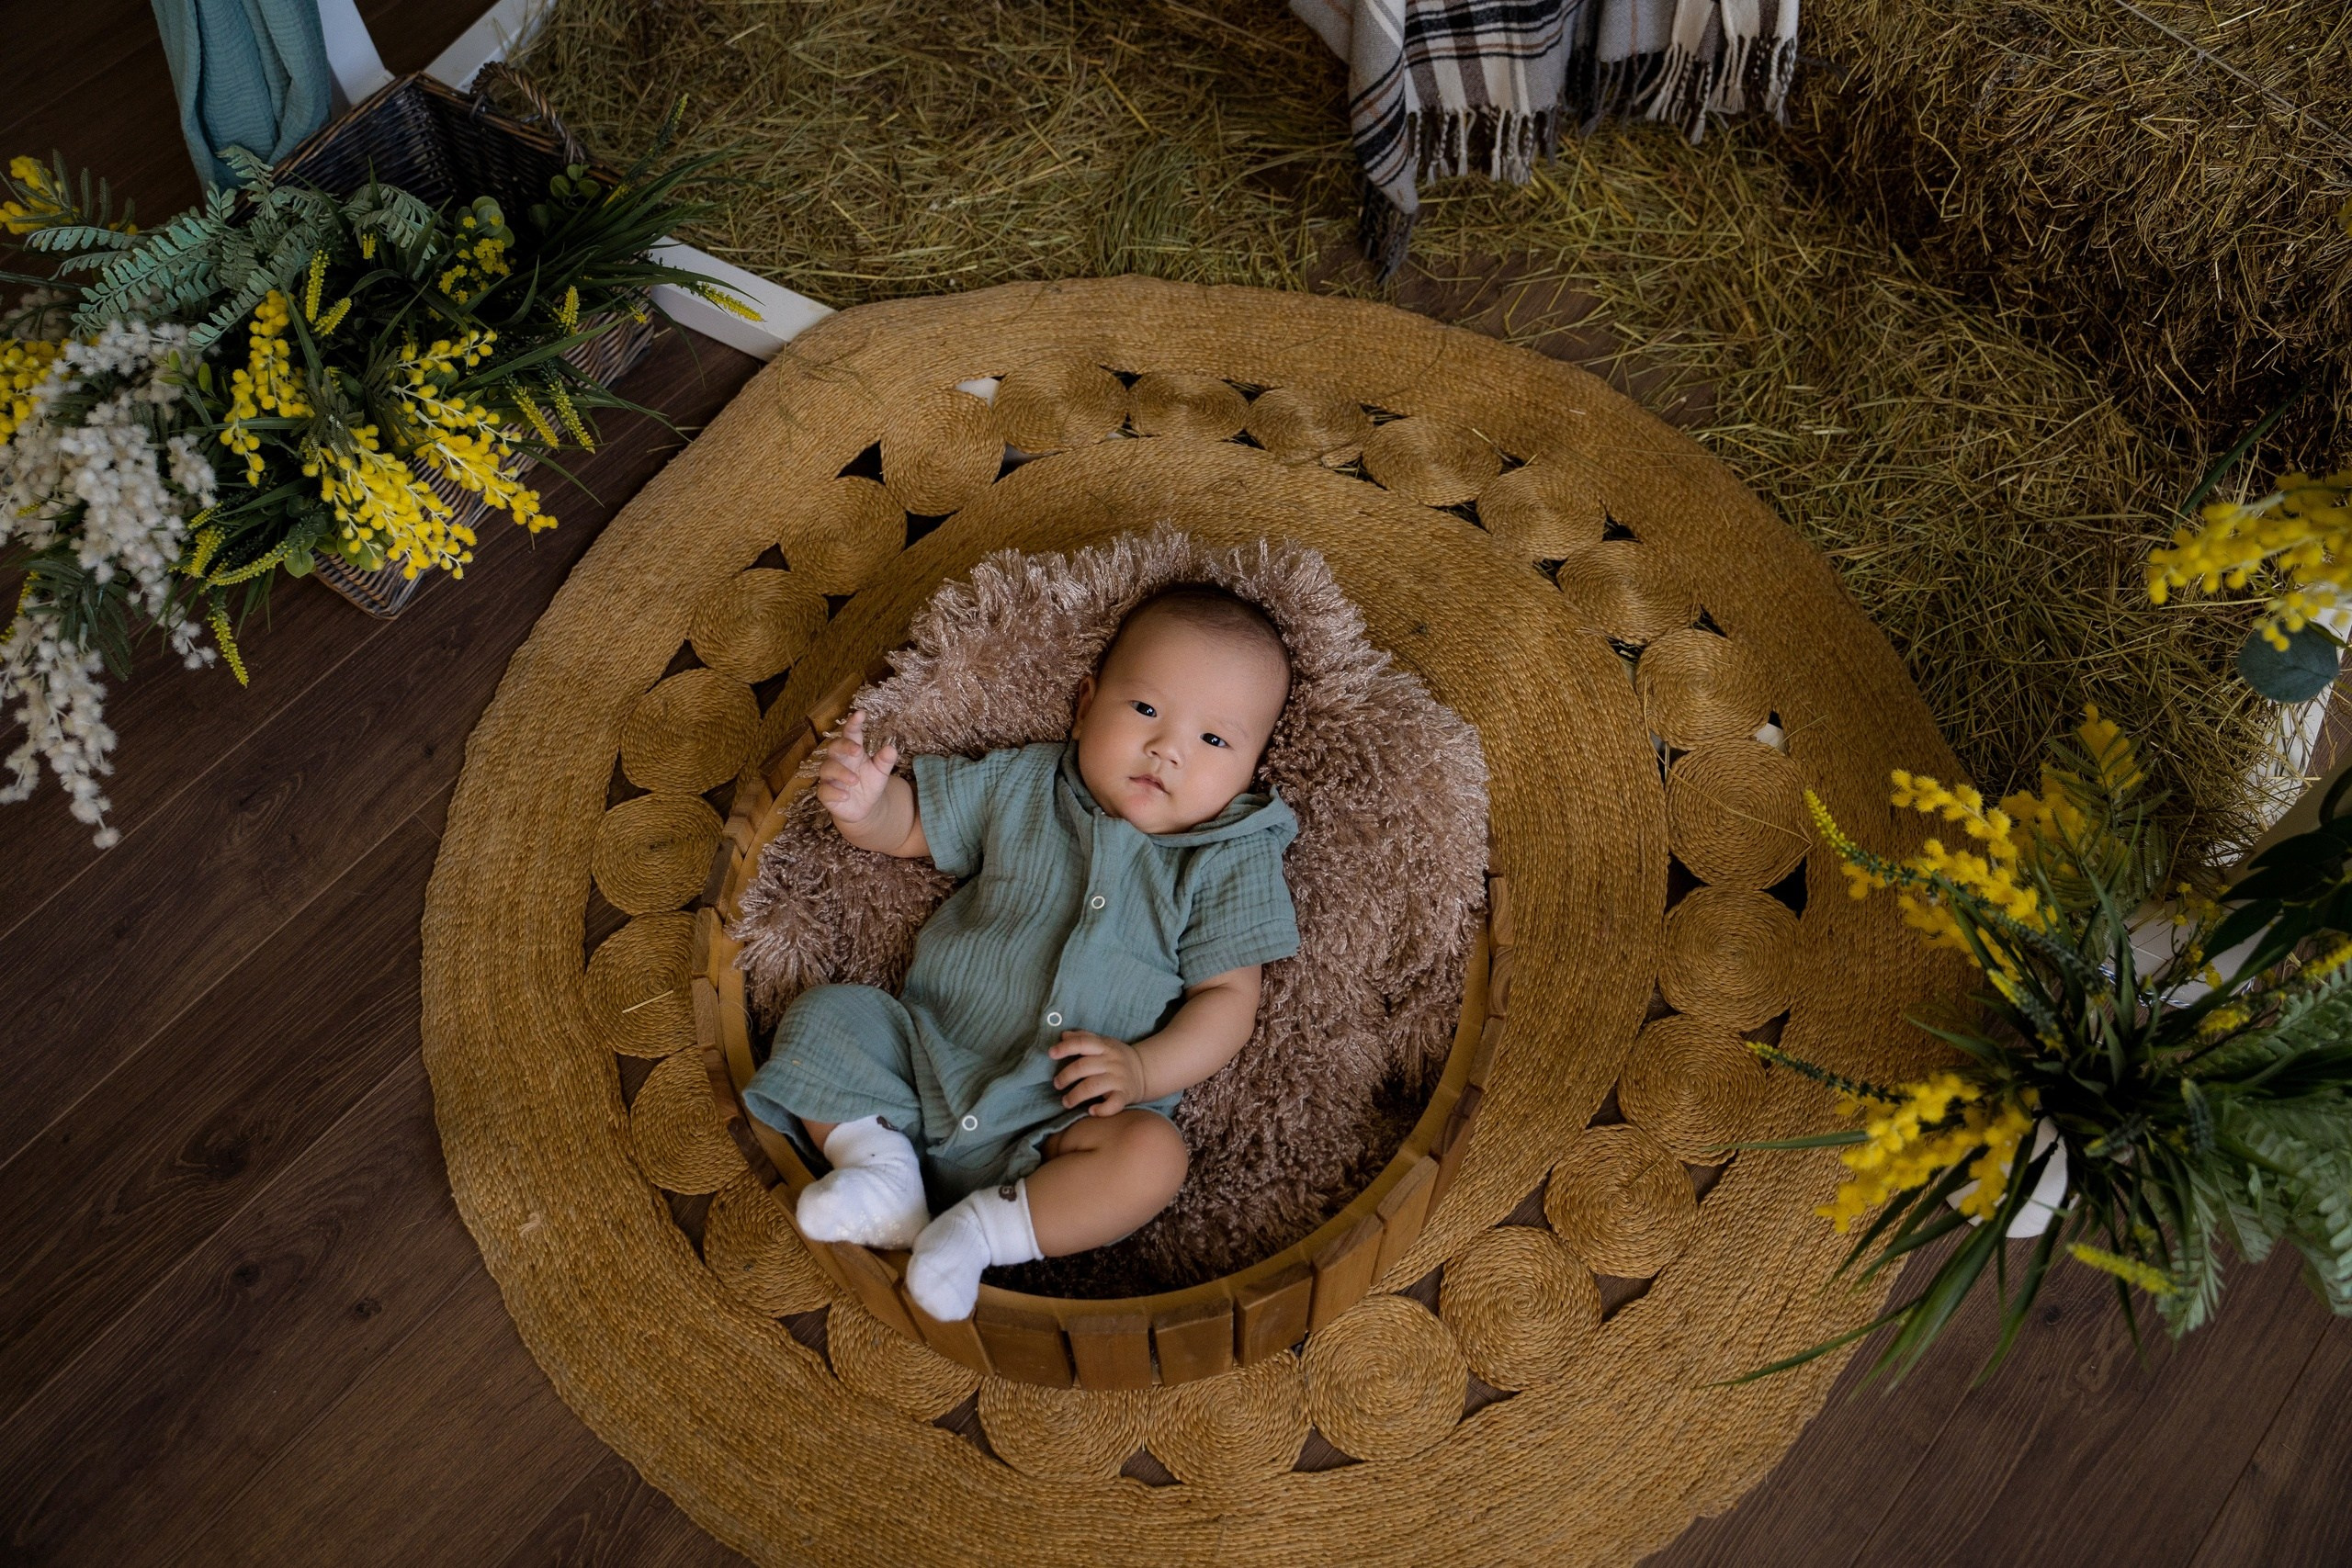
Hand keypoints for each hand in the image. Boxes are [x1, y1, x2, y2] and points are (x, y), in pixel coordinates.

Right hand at [814, 711, 897, 826]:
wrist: (865, 807)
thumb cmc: (870, 783)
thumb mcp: (881, 771)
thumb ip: (885, 760)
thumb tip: (891, 749)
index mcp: (853, 751)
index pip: (851, 733)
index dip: (853, 723)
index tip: (860, 714)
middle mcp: (839, 761)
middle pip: (834, 747)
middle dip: (844, 746)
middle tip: (858, 750)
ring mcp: (830, 777)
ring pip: (827, 768)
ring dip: (841, 772)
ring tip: (855, 780)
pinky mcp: (826, 793)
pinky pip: (824, 790)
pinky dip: (834, 792)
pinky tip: (846, 795)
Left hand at [1049, 1031, 1148, 1116]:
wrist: (1145, 1072)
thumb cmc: (1117, 1057)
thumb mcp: (1104, 1043)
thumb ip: (1084, 1038)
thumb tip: (1063, 1035)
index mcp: (1105, 1047)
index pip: (1083, 1043)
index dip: (1066, 1047)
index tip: (1051, 1054)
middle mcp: (1112, 1062)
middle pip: (1083, 1066)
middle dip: (1066, 1076)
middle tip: (1057, 1084)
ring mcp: (1119, 1079)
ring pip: (1093, 1086)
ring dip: (1076, 1095)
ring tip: (1066, 1102)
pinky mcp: (1125, 1095)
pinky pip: (1113, 1104)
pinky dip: (1102, 1109)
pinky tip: (1091, 1111)